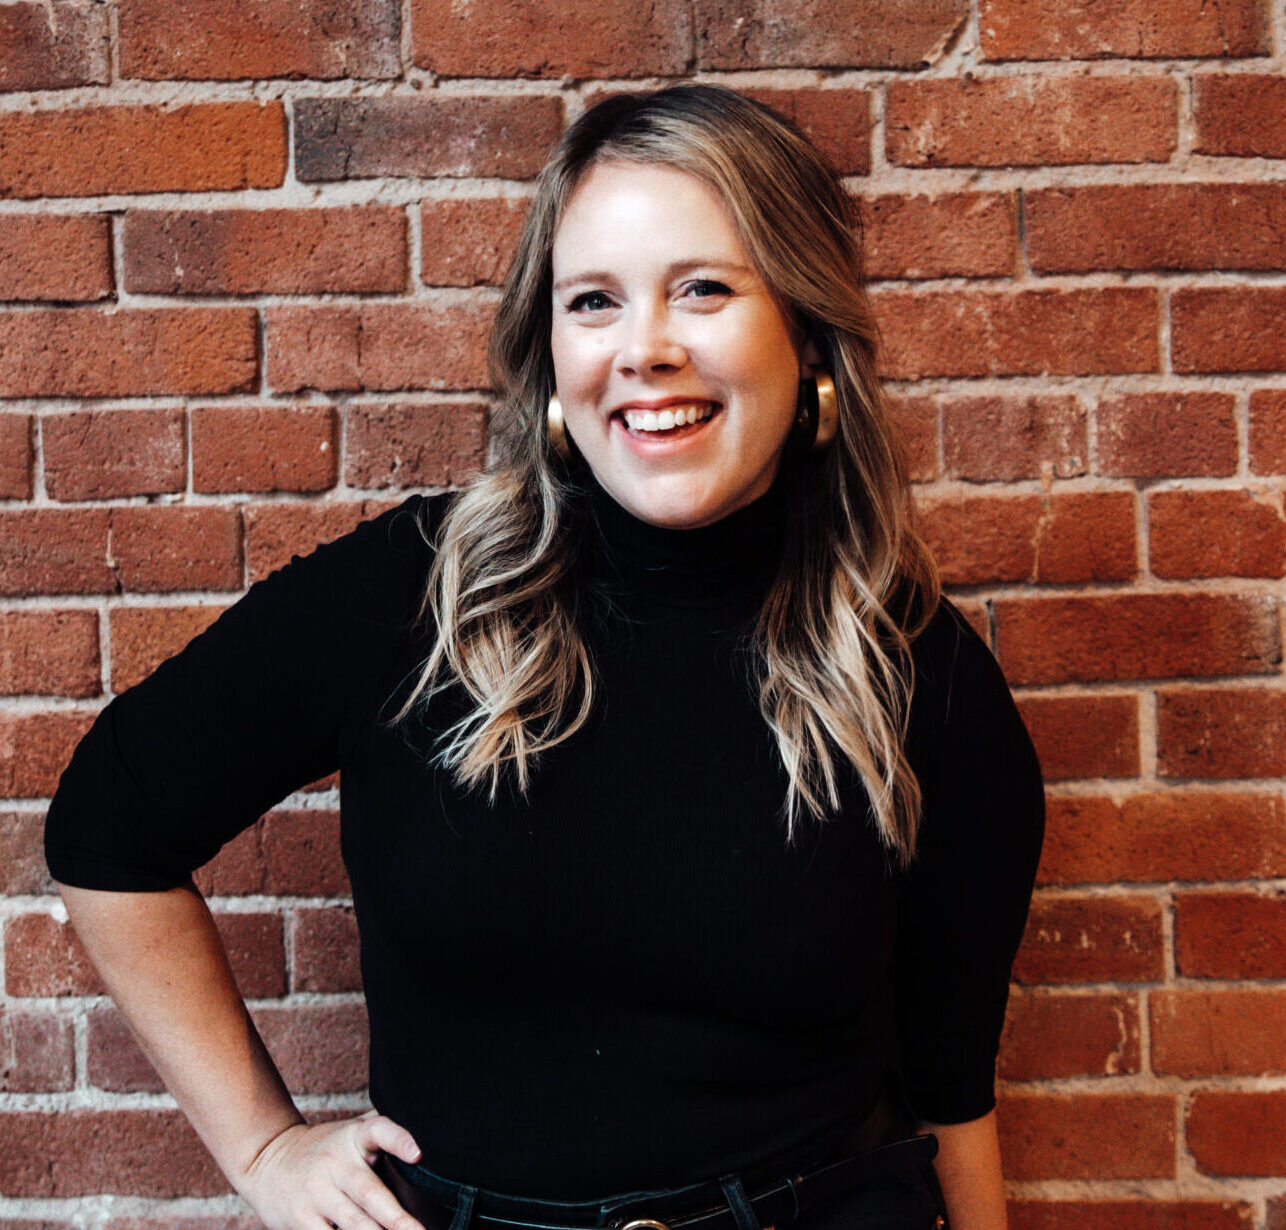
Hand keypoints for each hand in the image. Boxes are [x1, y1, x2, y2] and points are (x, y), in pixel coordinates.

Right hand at [235, 1110, 426, 1229]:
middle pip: (369, 1193)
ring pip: (351, 1224)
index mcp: (354, 1138)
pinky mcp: (299, 1220)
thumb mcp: (352, 1132)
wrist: (267, 1159)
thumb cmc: (326, 1149)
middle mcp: (335, 1164)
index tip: (418, 1154)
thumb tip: (428, 1137)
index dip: (399, 1140)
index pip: (379, 1131)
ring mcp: (316, 1193)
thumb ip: (385, 1133)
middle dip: (396, 1218)